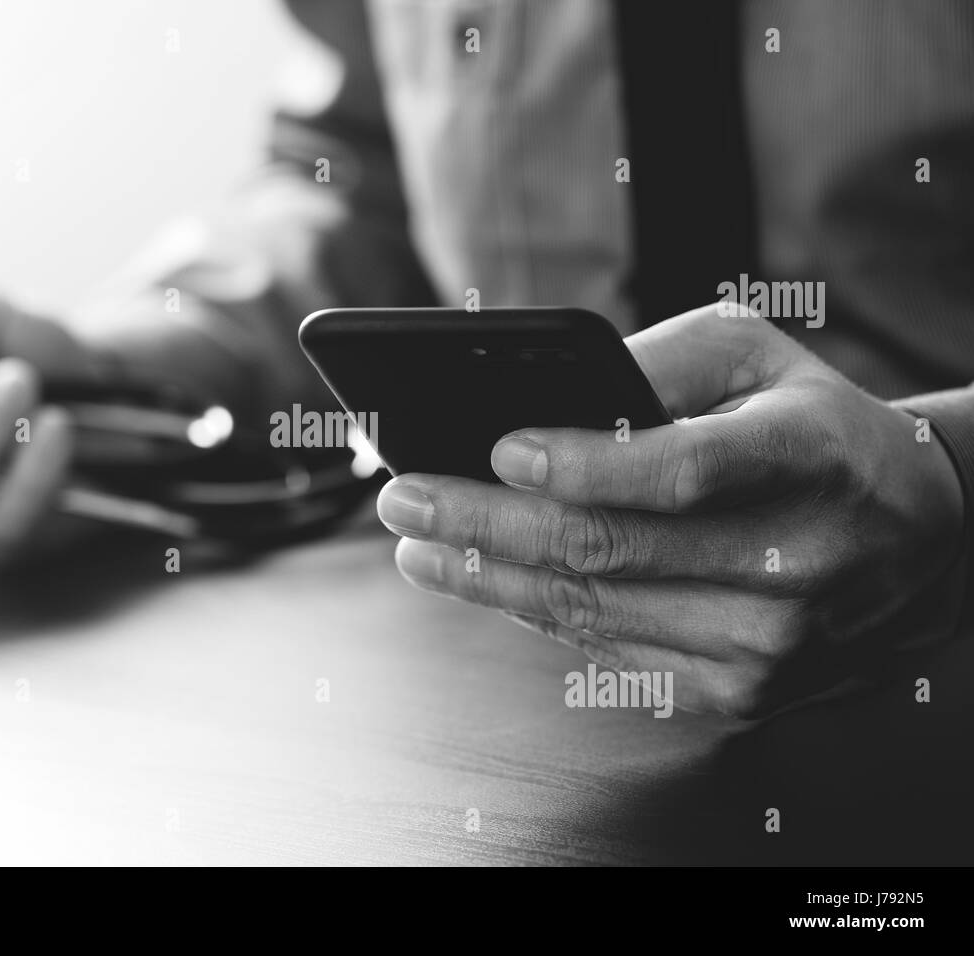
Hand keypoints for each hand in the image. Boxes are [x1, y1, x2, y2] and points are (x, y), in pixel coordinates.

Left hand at [377, 306, 965, 717]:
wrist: (916, 541)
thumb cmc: (815, 431)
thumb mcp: (757, 357)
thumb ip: (660, 361)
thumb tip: (547, 394)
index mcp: (806, 460)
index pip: (681, 471)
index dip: (584, 463)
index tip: (499, 447)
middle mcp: (791, 563)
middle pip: (607, 551)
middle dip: (484, 523)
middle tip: (406, 498)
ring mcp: (765, 643)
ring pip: (591, 612)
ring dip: (486, 579)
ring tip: (418, 545)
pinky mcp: (739, 690)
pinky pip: (609, 651)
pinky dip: (533, 615)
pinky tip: (484, 583)